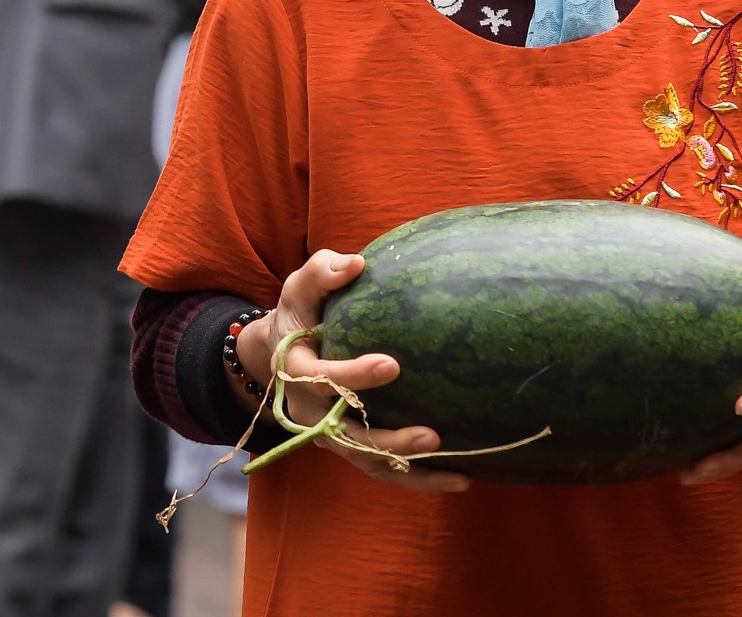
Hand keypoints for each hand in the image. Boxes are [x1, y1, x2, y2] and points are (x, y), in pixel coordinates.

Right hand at [239, 250, 467, 492]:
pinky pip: (382, 469)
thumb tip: (358, 264)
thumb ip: (324, 271)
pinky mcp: (349, 446)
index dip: (353, 376)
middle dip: (389, 441)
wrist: (280, 352)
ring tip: (455, 469)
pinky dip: (418, 477)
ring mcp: (328, 435)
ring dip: (410, 468)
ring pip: (368, 462)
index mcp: (295, 371)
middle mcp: (309, 412)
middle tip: (433, 436)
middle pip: (347, 437)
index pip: (321, 379)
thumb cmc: (301, 311)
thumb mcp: (301, 286)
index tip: (392, 365)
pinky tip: (460, 478)